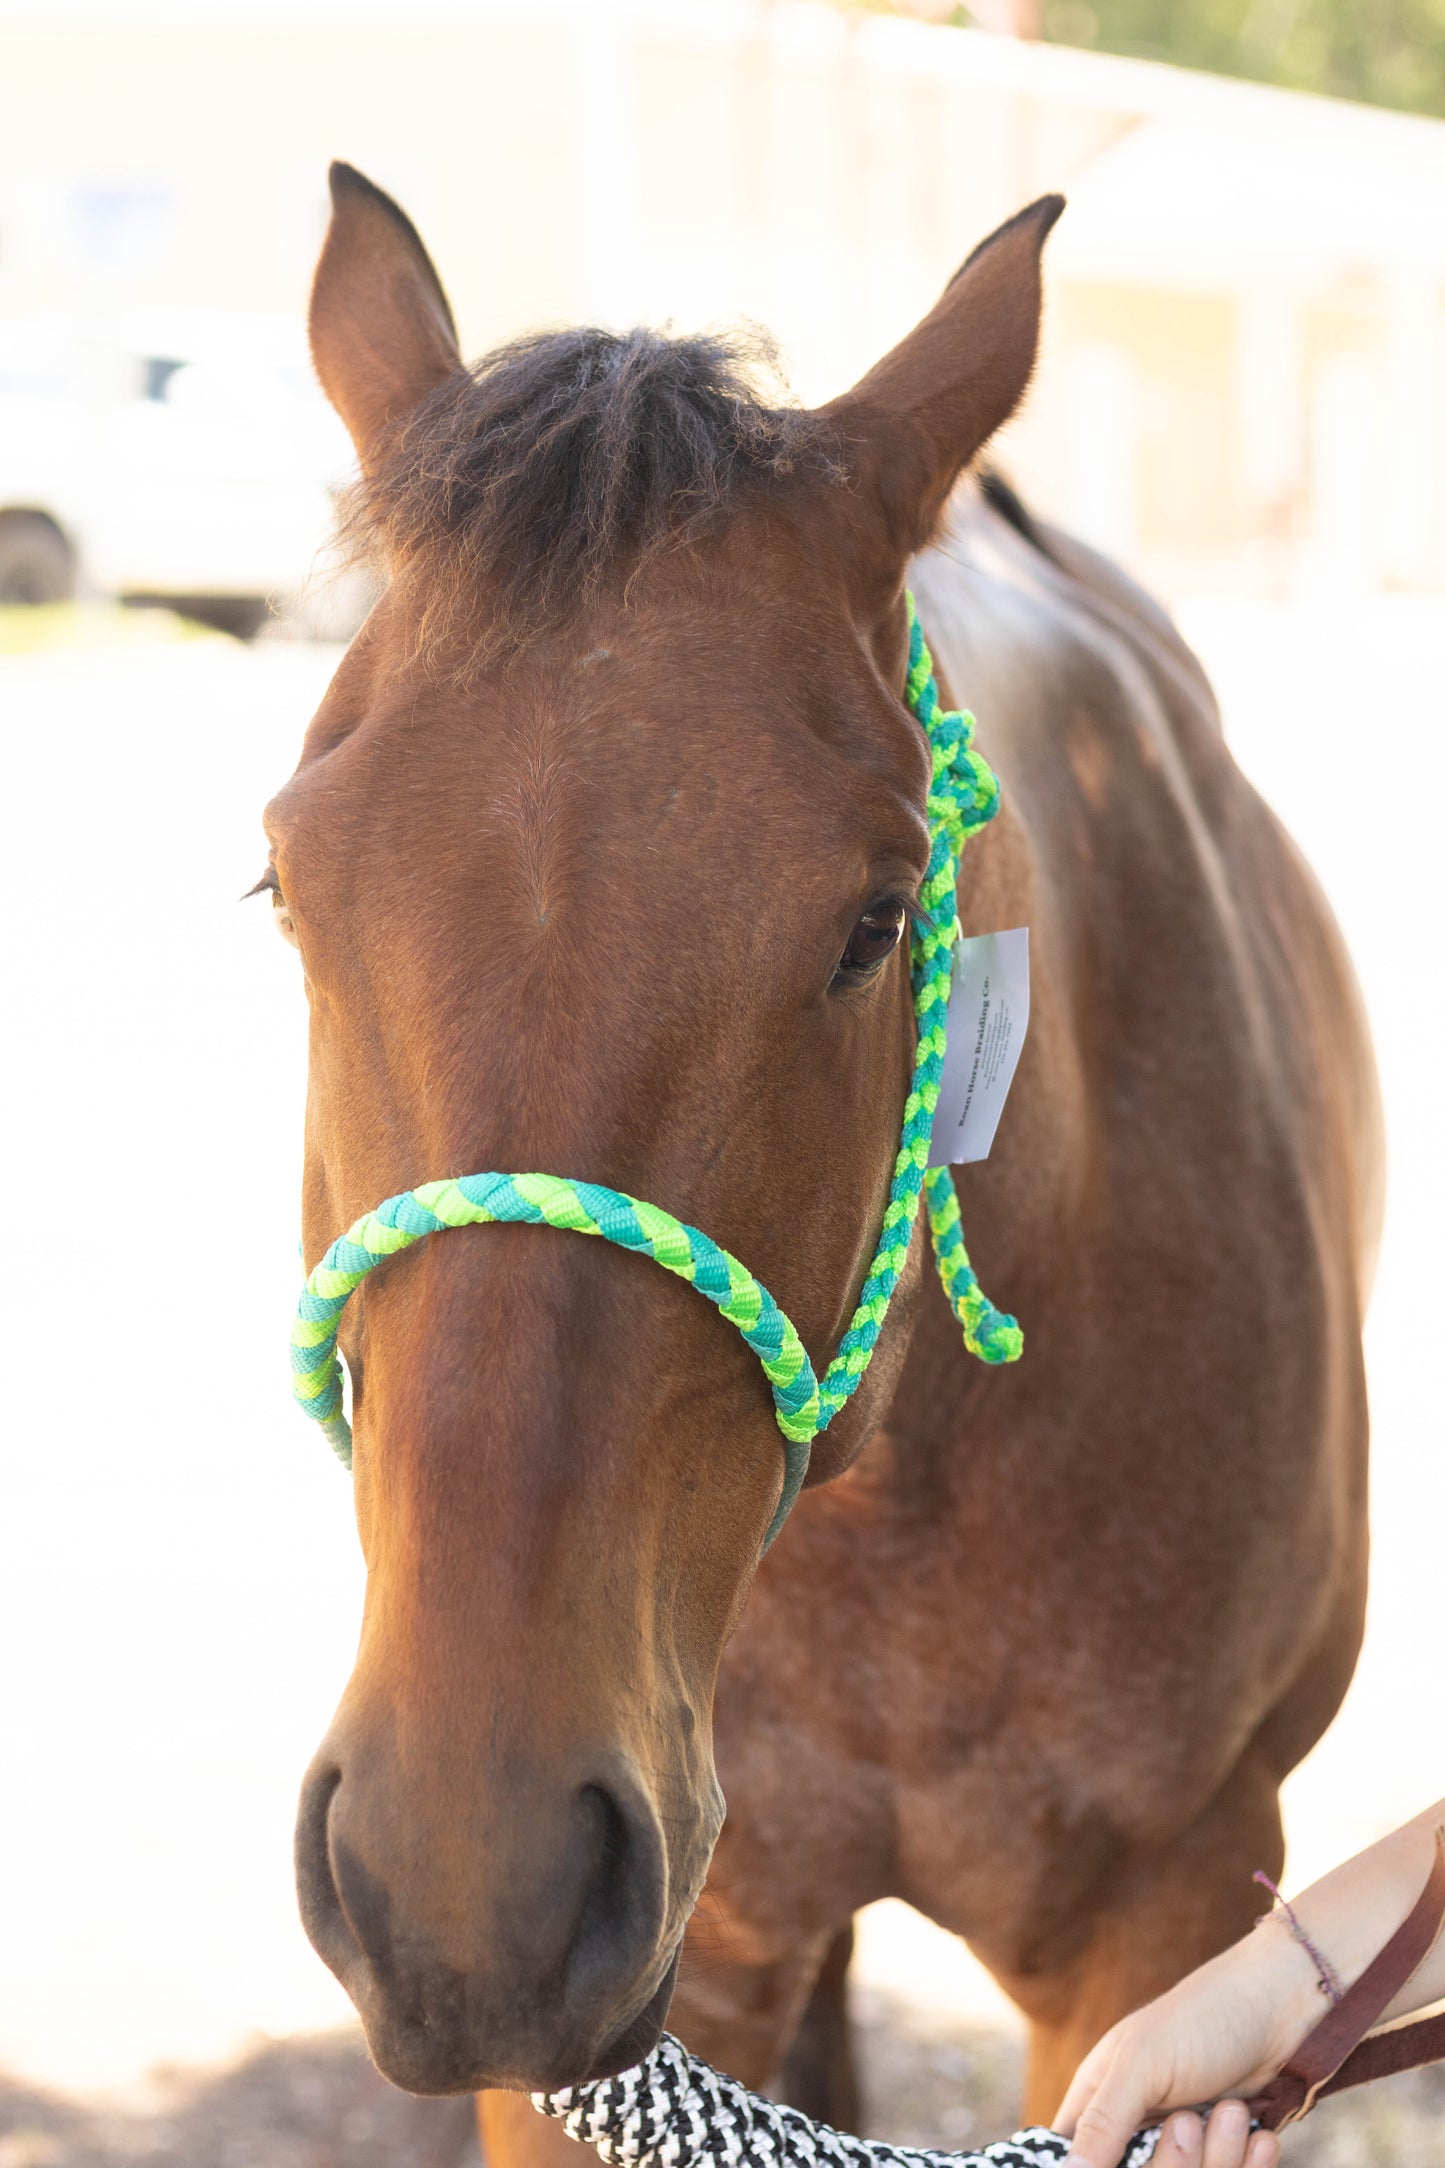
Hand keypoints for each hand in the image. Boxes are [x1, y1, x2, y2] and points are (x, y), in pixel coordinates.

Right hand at [1054, 1925, 1319, 2167]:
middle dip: (1172, 2162)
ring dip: (1218, 2157)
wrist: (1277, 2008)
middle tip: (1188, 2117)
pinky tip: (1259, 2137)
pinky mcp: (1219, 2154)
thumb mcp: (1144, 2065)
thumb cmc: (1200, 2019)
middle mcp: (1134, 2126)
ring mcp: (1180, 2144)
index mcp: (1098, 2098)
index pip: (1073, 2158)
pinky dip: (1246, 2167)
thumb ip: (1103, 2120)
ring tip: (1232, 2111)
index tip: (1131, 2156)